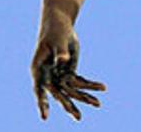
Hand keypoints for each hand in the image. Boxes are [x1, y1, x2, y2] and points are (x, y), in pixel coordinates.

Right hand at [31, 6, 105, 120]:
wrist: (61, 24)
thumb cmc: (55, 30)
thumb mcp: (58, 40)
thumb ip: (60, 52)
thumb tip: (63, 61)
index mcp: (38, 69)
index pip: (39, 89)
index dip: (42, 103)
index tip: (45, 117)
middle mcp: (48, 76)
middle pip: (58, 94)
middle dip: (68, 105)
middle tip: (78, 117)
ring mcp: (58, 75)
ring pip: (71, 90)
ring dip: (84, 97)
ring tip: (98, 104)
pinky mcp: (68, 72)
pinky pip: (79, 81)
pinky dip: (90, 85)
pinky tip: (101, 87)